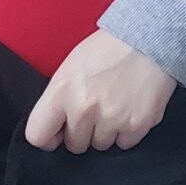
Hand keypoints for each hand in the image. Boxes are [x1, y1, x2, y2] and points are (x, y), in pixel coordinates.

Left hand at [24, 28, 178, 153]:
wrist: (148, 39)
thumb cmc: (109, 49)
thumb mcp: (71, 66)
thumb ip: (59, 98)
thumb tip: (55, 126)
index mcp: (61, 90)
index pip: (37, 135)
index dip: (48, 137)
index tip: (57, 133)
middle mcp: (83, 108)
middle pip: (74, 145)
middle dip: (82, 131)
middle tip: (95, 108)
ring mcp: (110, 119)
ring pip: (100, 145)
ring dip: (106, 130)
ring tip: (115, 103)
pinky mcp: (136, 125)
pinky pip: (124, 143)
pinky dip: (127, 130)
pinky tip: (130, 107)